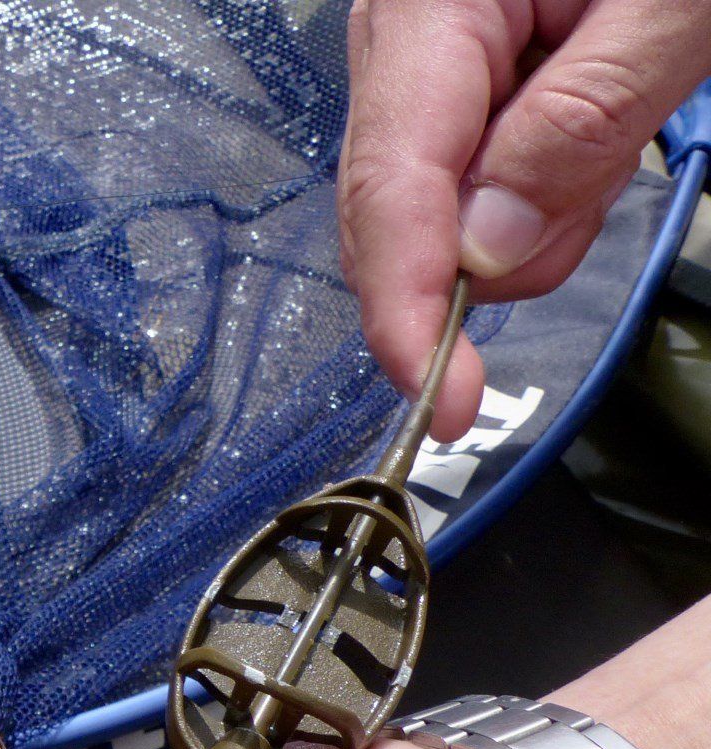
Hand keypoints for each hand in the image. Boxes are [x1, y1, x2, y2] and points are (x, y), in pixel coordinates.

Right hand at [339, 0, 710, 438]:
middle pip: (395, 216)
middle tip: (591, 191)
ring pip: (434, 212)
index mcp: (431, 6)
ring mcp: (416, 64)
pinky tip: (579, 127)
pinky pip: (464, 181)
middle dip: (486, 254)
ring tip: (606, 118)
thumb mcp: (674, 4)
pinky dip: (529, 187)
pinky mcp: (446, 85)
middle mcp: (399, 38)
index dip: (405, 307)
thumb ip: (583, 126)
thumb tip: (491, 254)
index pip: (389, 187)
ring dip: (526, 212)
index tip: (443, 396)